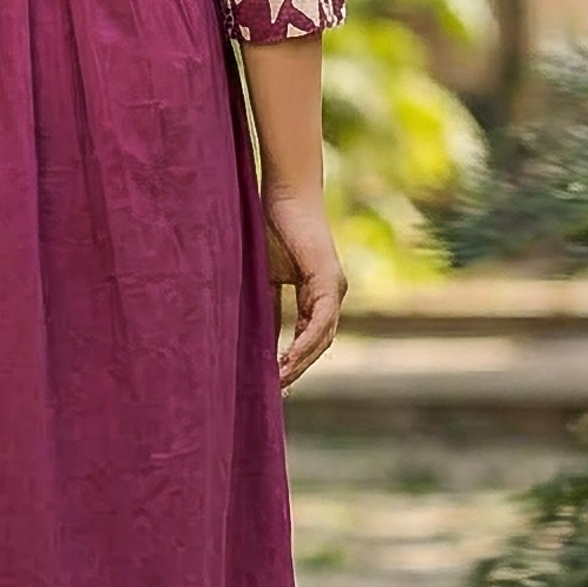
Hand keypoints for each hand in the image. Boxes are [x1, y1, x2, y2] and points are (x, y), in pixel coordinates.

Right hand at [262, 185, 345, 388]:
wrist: (284, 193)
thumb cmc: (271, 227)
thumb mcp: (264, 277)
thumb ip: (266, 307)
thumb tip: (253, 339)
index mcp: (316, 293)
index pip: (309, 336)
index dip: (293, 361)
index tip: (274, 383)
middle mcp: (331, 293)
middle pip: (319, 343)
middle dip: (298, 369)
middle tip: (275, 393)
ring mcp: (334, 288)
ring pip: (323, 337)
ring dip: (301, 362)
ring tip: (277, 382)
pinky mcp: (329, 280)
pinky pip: (320, 321)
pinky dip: (304, 341)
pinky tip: (287, 359)